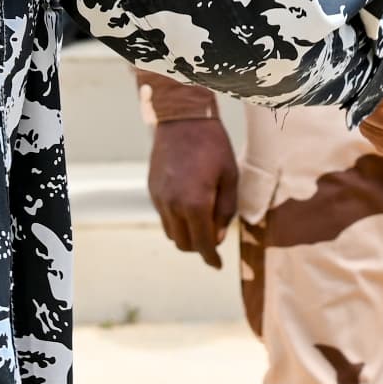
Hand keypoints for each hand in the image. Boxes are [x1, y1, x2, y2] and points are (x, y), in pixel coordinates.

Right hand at [146, 117, 236, 268]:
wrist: (183, 118)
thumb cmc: (213, 145)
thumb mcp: (230, 177)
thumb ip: (225, 211)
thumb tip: (217, 237)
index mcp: (195, 204)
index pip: (202, 244)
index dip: (211, 258)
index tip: (217, 265)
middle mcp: (172, 205)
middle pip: (183, 244)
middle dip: (199, 247)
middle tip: (213, 239)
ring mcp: (159, 198)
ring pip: (171, 232)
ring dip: (186, 234)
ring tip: (201, 220)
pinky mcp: (152, 189)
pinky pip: (163, 215)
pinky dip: (176, 219)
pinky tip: (188, 204)